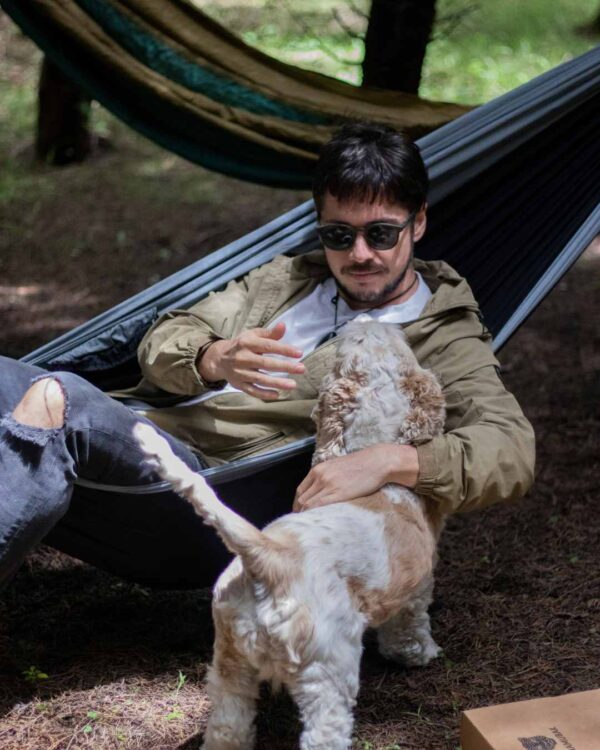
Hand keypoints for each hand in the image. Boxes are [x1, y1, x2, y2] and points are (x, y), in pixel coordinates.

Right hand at [198, 322, 304, 399]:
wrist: (218, 359)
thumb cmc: (241, 345)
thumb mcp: (253, 335)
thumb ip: (269, 333)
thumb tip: (283, 325)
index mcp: (247, 343)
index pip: (268, 346)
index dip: (284, 349)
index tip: (299, 353)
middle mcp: (242, 358)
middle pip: (266, 364)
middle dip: (285, 367)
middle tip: (301, 369)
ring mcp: (240, 372)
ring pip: (260, 379)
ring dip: (277, 382)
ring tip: (293, 384)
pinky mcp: (238, 384)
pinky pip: (252, 390)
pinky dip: (264, 393)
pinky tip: (277, 394)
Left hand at [293, 444, 418, 511]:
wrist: (377, 461)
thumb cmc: (361, 464)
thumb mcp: (338, 466)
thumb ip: (326, 476)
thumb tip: (321, 491)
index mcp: (318, 469)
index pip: (300, 490)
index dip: (299, 504)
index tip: (301, 513)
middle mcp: (320, 476)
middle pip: (302, 499)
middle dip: (301, 512)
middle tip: (304, 523)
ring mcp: (329, 485)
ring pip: (308, 504)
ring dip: (307, 516)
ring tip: (310, 526)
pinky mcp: (339, 493)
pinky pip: (320, 506)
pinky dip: (315, 515)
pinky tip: (317, 522)